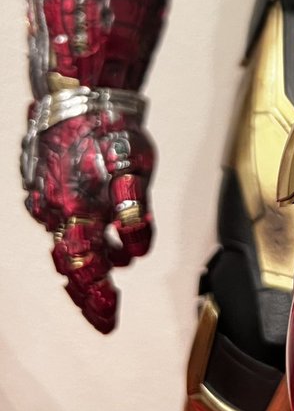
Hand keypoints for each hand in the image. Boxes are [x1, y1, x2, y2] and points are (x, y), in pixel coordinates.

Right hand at [21, 105, 155, 332]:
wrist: (78, 90)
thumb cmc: (109, 129)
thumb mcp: (135, 170)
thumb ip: (134, 212)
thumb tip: (135, 250)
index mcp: (77, 212)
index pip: (85, 270)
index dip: (97, 298)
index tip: (110, 320)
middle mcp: (55, 210)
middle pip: (70, 264)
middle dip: (88, 292)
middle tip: (105, 314)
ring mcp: (44, 195)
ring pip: (65, 239)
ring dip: (88, 257)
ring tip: (114, 265)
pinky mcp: (41, 179)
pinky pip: (58, 215)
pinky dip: (78, 228)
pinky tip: (95, 225)